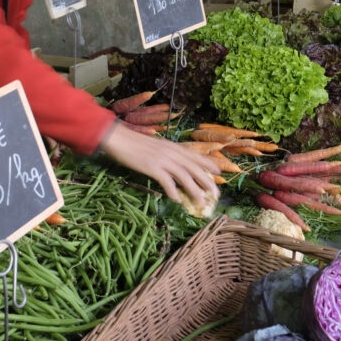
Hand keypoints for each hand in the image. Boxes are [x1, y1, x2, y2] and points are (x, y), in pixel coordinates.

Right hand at [98, 121, 220, 204]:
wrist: (120, 139)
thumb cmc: (136, 143)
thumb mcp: (157, 146)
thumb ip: (168, 154)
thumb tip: (177, 165)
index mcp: (174, 147)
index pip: (196, 156)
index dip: (209, 164)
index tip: (219, 173)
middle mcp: (172, 153)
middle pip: (194, 168)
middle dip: (207, 181)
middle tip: (216, 194)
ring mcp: (163, 160)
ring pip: (184, 176)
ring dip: (194, 190)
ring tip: (201, 202)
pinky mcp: (152, 167)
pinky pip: (166, 181)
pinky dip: (173, 191)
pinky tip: (177, 200)